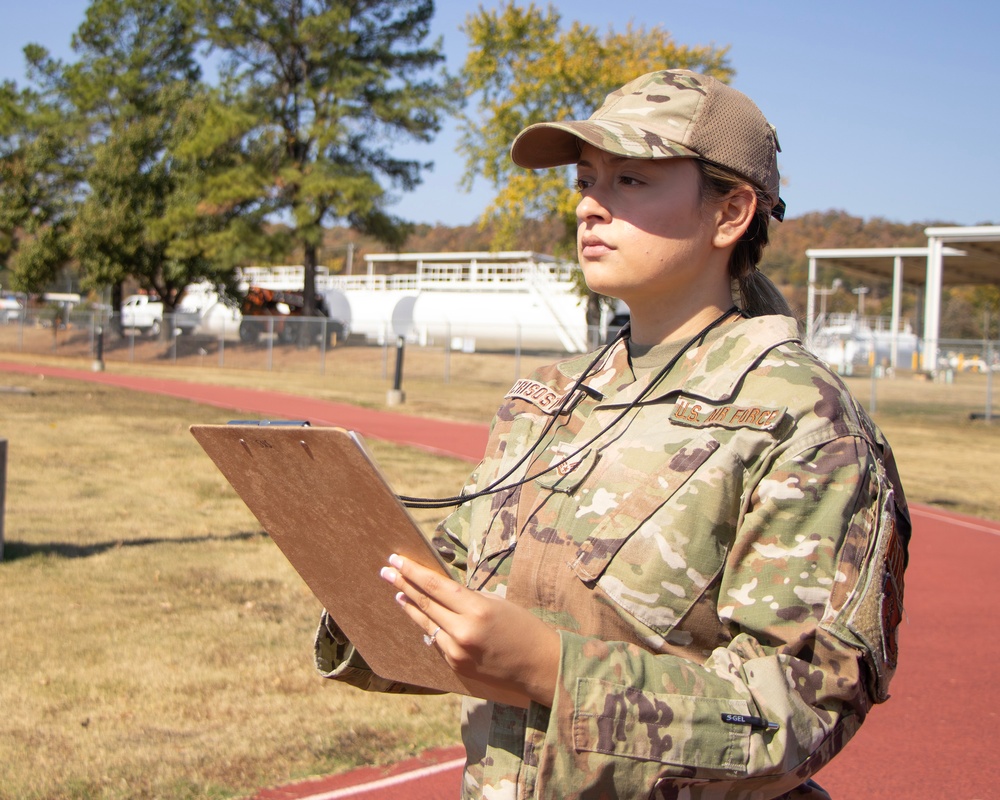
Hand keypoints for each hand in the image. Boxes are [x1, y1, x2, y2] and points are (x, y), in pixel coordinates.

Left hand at [380, 553, 559, 708]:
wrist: (540, 665)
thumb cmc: (524, 627)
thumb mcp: (497, 603)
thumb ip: (468, 598)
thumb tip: (442, 591)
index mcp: (476, 610)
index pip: (436, 586)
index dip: (413, 572)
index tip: (395, 560)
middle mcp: (462, 631)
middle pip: (425, 603)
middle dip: (403, 585)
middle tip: (386, 571)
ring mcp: (457, 652)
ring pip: (426, 624)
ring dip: (411, 607)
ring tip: (398, 593)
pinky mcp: (457, 666)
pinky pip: (437, 642)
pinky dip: (429, 628)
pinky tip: (421, 618)